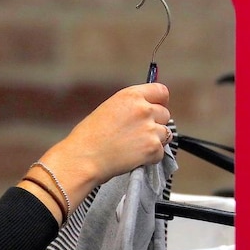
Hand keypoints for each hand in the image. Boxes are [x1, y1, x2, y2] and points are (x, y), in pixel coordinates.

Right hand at [19, 83, 170, 221]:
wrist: (83, 158)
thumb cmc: (89, 137)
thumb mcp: (108, 109)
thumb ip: (130, 107)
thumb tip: (145, 111)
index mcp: (131, 96)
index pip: (161, 92)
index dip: (161, 101)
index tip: (158, 108)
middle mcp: (143, 109)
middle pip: (165, 114)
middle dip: (156, 124)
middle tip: (140, 135)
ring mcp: (150, 129)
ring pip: (166, 134)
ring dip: (155, 141)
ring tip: (135, 148)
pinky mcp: (152, 148)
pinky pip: (160, 153)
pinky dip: (151, 157)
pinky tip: (134, 158)